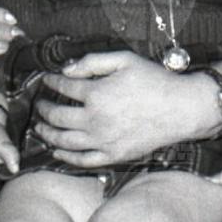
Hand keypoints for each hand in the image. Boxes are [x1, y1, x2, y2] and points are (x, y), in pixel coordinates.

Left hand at [33, 49, 209, 168]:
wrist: (182, 109)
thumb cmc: (155, 81)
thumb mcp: (125, 60)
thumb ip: (92, 62)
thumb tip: (66, 70)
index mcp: (96, 95)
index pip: (63, 88)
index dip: (51, 82)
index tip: (46, 80)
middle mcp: (94, 121)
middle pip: (57, 117)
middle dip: (44, 110)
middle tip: (39, 105)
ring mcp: (102, 141)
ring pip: (64, 141)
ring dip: (47, 134)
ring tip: (39, 128)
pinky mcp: (113, 156)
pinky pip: (82, 160)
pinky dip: (66, 157)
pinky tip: (57, 151)